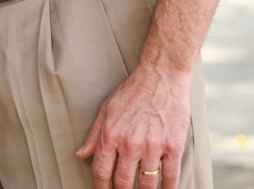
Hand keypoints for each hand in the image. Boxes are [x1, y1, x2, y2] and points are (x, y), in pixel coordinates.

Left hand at [76, 63, 191, 188]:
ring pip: (147, 185)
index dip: (100, 187)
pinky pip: (170, 178)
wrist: (161, 76)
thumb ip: (94, 135)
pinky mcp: (173, 147)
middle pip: (123, 183)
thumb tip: (81, 155)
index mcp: (111, 134)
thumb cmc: (132, 92)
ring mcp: (153, 146)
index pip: (101, 171)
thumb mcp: (106, 109)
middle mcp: (130, 143)